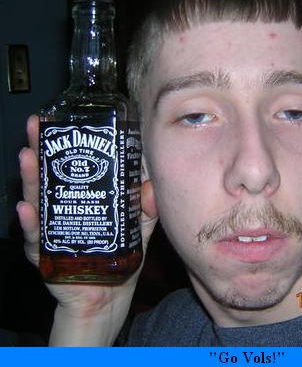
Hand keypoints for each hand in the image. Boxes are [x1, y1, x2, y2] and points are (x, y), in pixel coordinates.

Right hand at [17, 115, 157, 345]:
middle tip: (36, 126)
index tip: (70, 122)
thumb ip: (147, 209)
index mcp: (85, 200)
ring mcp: (54, 231)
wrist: (108, 299)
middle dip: (41, 149)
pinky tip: (28, 209)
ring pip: (38, 201)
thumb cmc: (120, 259)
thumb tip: (154, 185)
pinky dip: (32, 225)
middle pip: (51, 176)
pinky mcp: (48, 257)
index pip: (76, 167)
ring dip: (31, 179)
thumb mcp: (138, 229)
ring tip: (27, 157)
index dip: (71, 144)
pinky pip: (38, 240)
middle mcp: (64, 211)